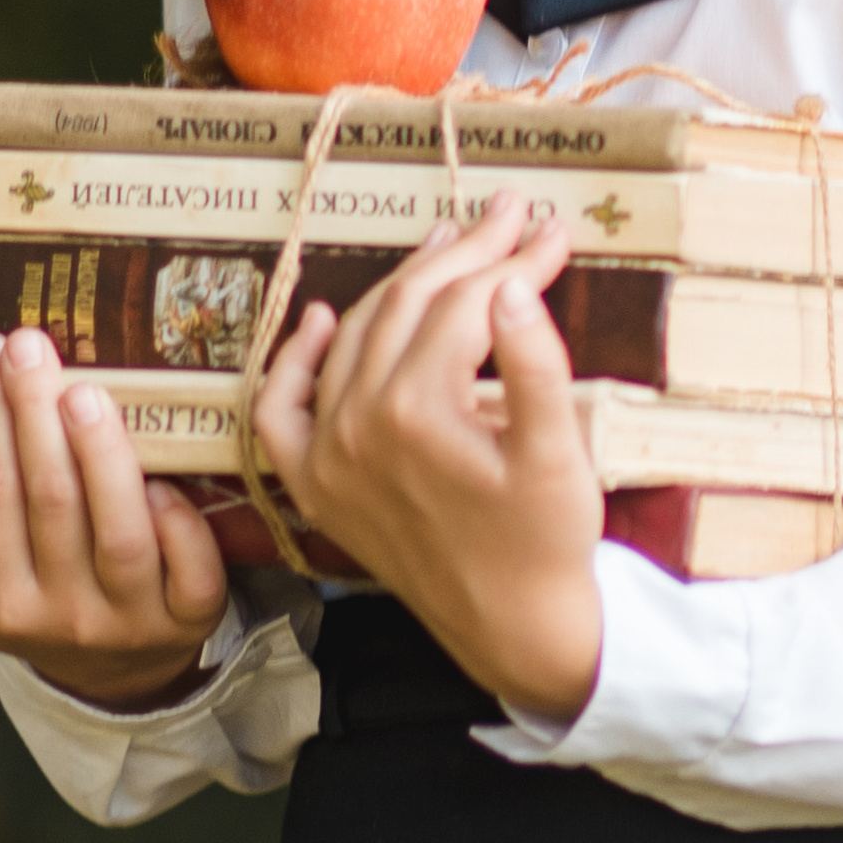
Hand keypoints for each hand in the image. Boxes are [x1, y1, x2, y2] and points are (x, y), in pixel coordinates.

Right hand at [0, 328, 232, 706]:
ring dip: (102, 456)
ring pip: (119, 534)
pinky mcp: (191, 616)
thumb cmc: (31, 599)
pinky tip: (164, 476)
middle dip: (34, 414)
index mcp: (3, 602)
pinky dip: (179, 524)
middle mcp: (65, 614)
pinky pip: (191, 571)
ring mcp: (133, 617)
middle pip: (49, 502)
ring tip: (84, 391)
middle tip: (29, 345)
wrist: (112, 669)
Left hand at [253, 196, 604, 718]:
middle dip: (466, 252)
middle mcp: (354, 426)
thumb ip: (535, 366)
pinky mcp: (316, 483)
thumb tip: (511, 287)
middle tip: (512, 214)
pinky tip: (320, 318)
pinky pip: (282, 409)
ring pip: (356, 335)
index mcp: (416, 412)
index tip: (554, 230)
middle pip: (408, 305)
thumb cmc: (546, 542)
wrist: (514, 628)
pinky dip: (296, 359)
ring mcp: (326, 455)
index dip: (515, 259)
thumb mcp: (560, 454)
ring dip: (402, 282)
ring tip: (451, 244)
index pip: (465, 303)